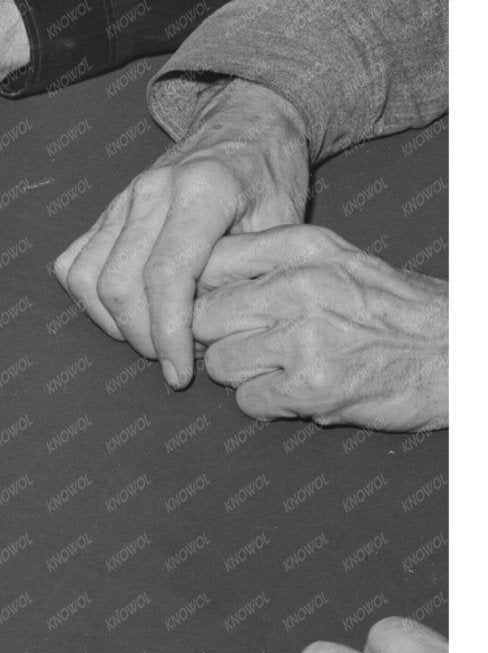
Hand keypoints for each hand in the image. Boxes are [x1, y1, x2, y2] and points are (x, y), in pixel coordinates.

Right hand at [54, 80, 310, 385]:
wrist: (244, 128)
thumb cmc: (270, 179)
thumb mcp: (283, 223)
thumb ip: (249, 272)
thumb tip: (215, 332)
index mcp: (203, 190)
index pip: (167, 276)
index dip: (168, 333)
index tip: (181, 373)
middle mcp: (152, 191)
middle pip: (119, 283)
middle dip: (141, 336)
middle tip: (174, 361)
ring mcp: (121, 199)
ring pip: (87, 278)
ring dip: (112, 322)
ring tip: (151, 340)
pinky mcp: (105, 211)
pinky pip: (73, 264)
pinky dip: (89, 300)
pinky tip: (125, 315)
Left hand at [190, 226, 447, 427]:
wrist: (460, 353)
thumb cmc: (392, 310)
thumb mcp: (336, 261)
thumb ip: (270, 264)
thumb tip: (193, 283)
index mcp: (304, 248)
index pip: (209, 261)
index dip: (198, 291)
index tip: (214, 307)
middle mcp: (301, 286)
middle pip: (202, 317)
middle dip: (218, 338)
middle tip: (254, 344)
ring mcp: (306, 337)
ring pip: (219, 362)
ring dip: (243, 375)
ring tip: (285, 367)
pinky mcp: (312, 386)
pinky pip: (247, 401)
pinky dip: (267, 404)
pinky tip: (300, 391)